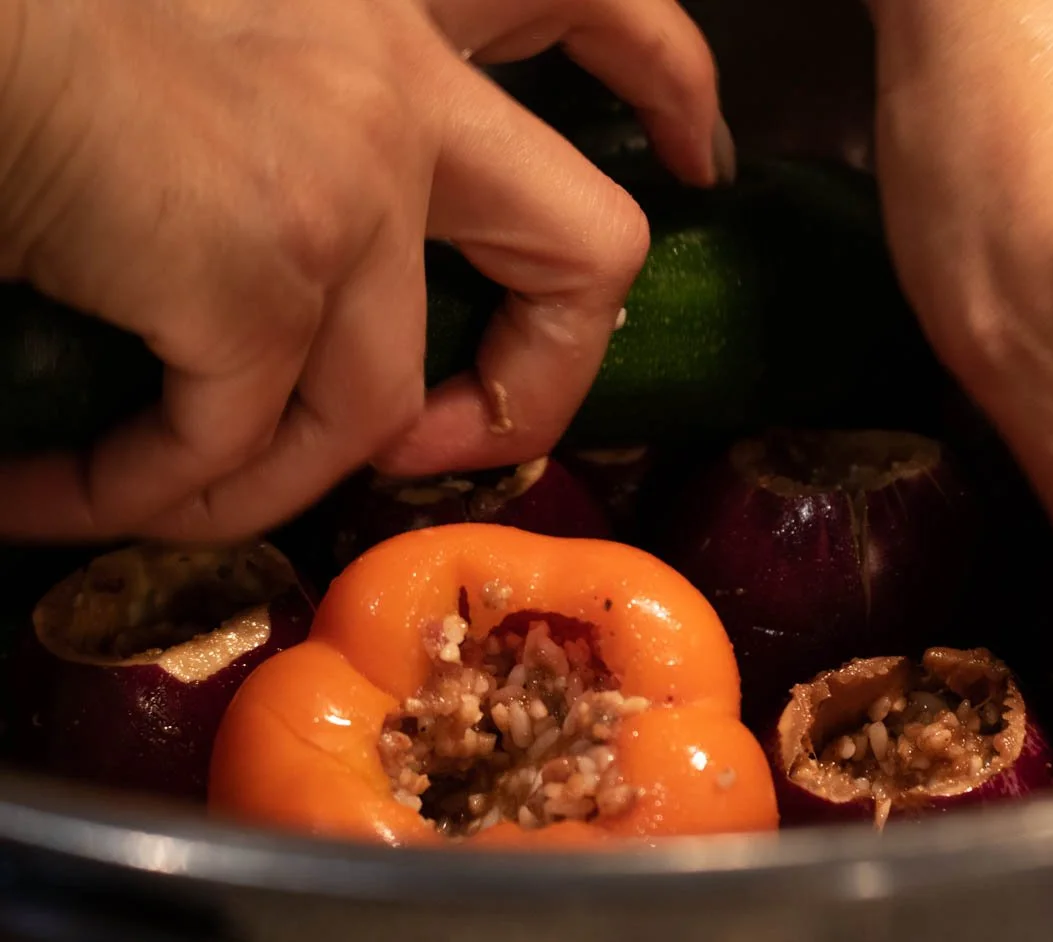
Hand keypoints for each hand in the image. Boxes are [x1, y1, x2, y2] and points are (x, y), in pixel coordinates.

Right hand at [0, 0, 727, 541]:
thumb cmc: (31, 13)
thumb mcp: (213, 26)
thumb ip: (294, 101)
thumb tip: (274, 247)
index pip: (594, 10)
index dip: (669, 88)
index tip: (699, 152)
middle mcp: (398, 86)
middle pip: (591, 247)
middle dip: (557, 370)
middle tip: (491, 424)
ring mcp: (344, 191)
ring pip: (380, 406)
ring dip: (275, 479)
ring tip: (179, 493)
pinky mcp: (253, 280)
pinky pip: (237, 449)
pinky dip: (149, 494)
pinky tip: (57, 493)